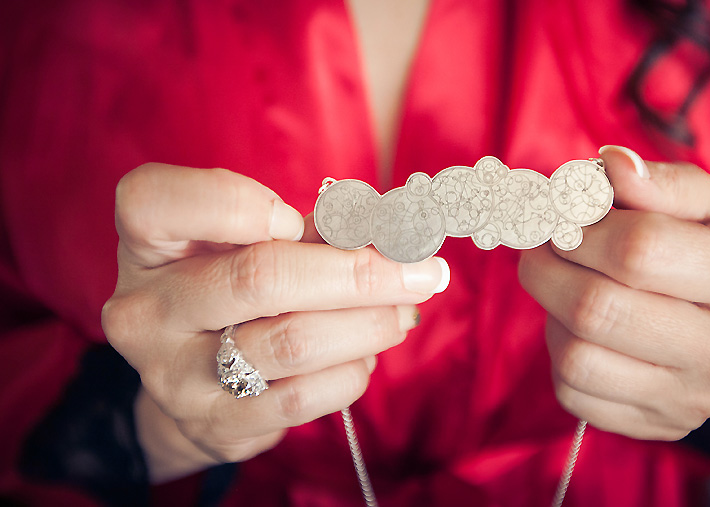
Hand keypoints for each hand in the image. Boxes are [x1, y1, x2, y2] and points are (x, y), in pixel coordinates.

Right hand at [101, 163, 448, 481]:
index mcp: (148, 245)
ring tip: (403, 310)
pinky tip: (366, 353)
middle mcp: (148, 311)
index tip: (295, 217)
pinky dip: (352, 370)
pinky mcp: (215, 423)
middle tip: (421, 270)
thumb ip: (309, 229)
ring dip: (370, 323)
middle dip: (360, 271)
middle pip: (259, 278)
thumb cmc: (235, 287)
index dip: (234, 203)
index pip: (154, 201)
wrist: (197, 380)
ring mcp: (175, 374)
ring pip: (293, 342)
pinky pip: (302, 397)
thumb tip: (390, 231)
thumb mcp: (253, 244)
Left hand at [519, 146, 709, 439]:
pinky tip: (579, 330)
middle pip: (598, 309)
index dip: (583, 227)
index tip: (566, 218)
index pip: (641, 249)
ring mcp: (694, 399)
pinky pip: (574, 393)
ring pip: (578, 357)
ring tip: (564, 287)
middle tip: (543, 247)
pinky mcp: (658, 427)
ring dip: (551, 313)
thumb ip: (656, 181)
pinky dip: (559, 355)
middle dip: (548, 268)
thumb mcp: (699, 205)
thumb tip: (610, 165)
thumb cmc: (704, 252)